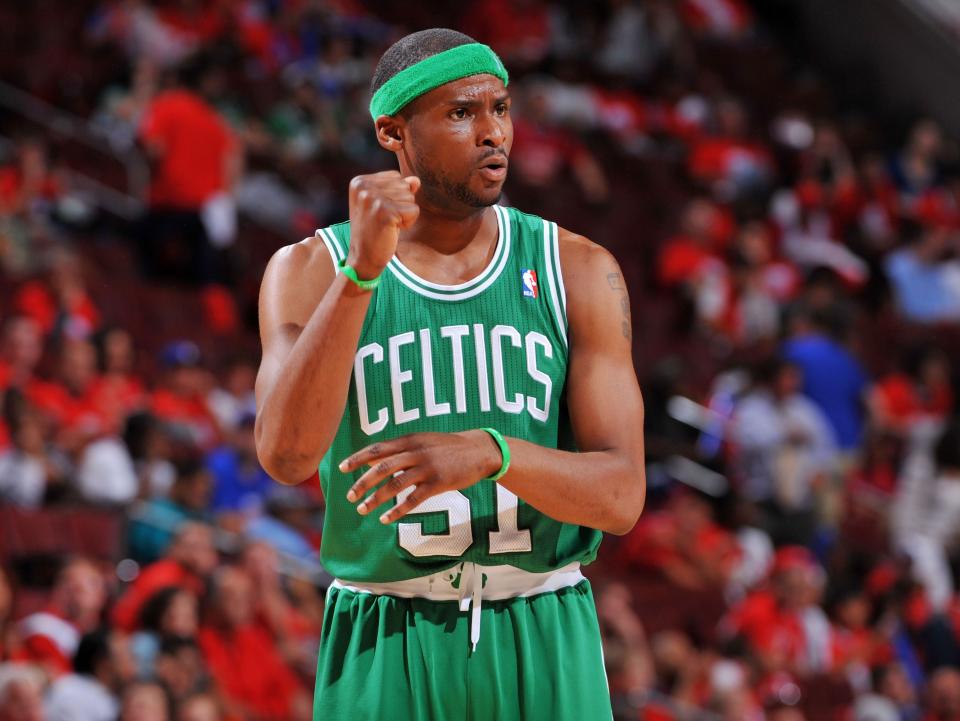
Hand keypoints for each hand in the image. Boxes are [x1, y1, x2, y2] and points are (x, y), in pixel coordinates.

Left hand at [339, 431, 501, 523]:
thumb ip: (401, 449)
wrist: (479, 450)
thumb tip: (374, 459)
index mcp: (409, 440)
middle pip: (382, 467)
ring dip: (375, 498)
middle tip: (349, 496)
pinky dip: (397, 510)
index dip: (358, 458)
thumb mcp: (423, 441)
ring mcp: (427, 468)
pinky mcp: (438, 483)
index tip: (341, 468)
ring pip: (394, 484)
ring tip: (362, 510)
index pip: (377, 448)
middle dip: (362, 482)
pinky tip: (386, 519)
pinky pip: (413, 499)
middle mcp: (415, 452)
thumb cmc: (448, 447)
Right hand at [346, 171, 419, 278]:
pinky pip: (414, 210)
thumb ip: (398, 189)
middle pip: (404, 186)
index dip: (395, 196)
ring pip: (410, 197)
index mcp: (359, 181)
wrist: (363, 258)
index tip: (380, 212)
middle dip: (401, 205)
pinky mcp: (385, 212)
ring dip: (404, 214)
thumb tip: (416, 180)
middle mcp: (364, 186)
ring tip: (387, 225)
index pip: (395, 177)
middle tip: (384, 220)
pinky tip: (392, 230)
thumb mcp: (384, 205)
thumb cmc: (374, 231)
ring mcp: (373, 198)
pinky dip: (408, 223)